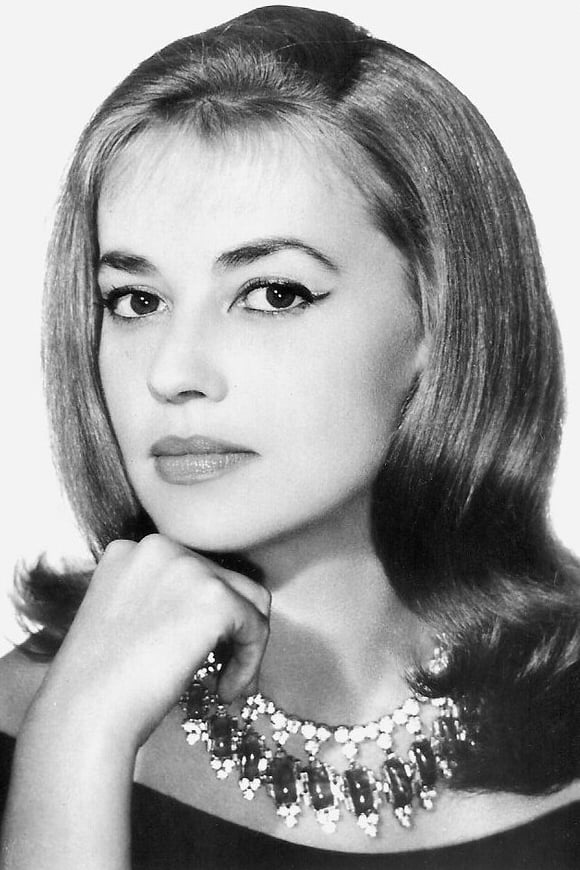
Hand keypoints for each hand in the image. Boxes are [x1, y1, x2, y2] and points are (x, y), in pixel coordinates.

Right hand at [30, 534, 270, 748]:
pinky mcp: (215, 598)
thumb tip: (215, 612)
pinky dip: (249, 663)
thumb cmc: (99, 682)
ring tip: (225, 684)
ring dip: (244, 645)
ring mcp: (188, 567)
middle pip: (225, 581)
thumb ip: (163, 599)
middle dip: (229, 629)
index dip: (202, 616)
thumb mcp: (125, 617)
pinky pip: (256, 628)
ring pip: (249, 600)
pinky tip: (225, 692)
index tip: (200, 651)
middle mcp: (160, 547)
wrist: (84, 713)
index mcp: (132, 550)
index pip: (193, 571)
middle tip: (220, 673)